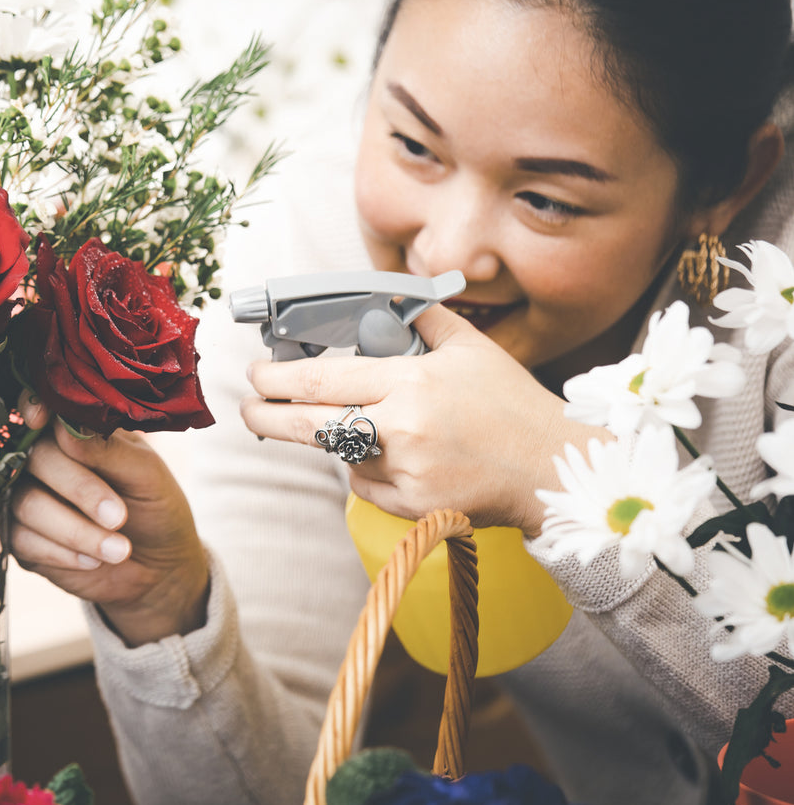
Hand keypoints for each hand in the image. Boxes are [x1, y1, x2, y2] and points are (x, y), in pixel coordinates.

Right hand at [8, 393, 209, 646]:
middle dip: (78, 489)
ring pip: (27, 504)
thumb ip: (107, 449)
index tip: (40, 419)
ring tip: (119, 549)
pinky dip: (64, 553)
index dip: (32, 408)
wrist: (161, 567)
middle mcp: (43, 463)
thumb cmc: (156, 508)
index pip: (39, 410)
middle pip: (34, 459)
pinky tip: (96, 560)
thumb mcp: (145, 474)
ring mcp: (28, 500)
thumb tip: (66, 429)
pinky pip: (23, 541)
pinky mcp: (23, 541)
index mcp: (72, 433)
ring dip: (77, 530)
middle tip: (118, 516)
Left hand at [240, 304, 606, 535]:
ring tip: (356, 427)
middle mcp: (402, 427)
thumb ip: (423, 318)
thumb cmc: (513, 406)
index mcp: (411, 381)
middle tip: (249, 408)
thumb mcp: (470, 347)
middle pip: (308, 425)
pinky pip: (364, 487)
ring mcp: (407, 471)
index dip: (276, 379)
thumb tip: (389, 297)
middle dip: (266, 416)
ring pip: (339, 456)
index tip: (255, 374)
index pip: (320, 380)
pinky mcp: (413, 508)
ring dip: (335, 441)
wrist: (555, 469)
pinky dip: (367, 472)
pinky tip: (396, 459)